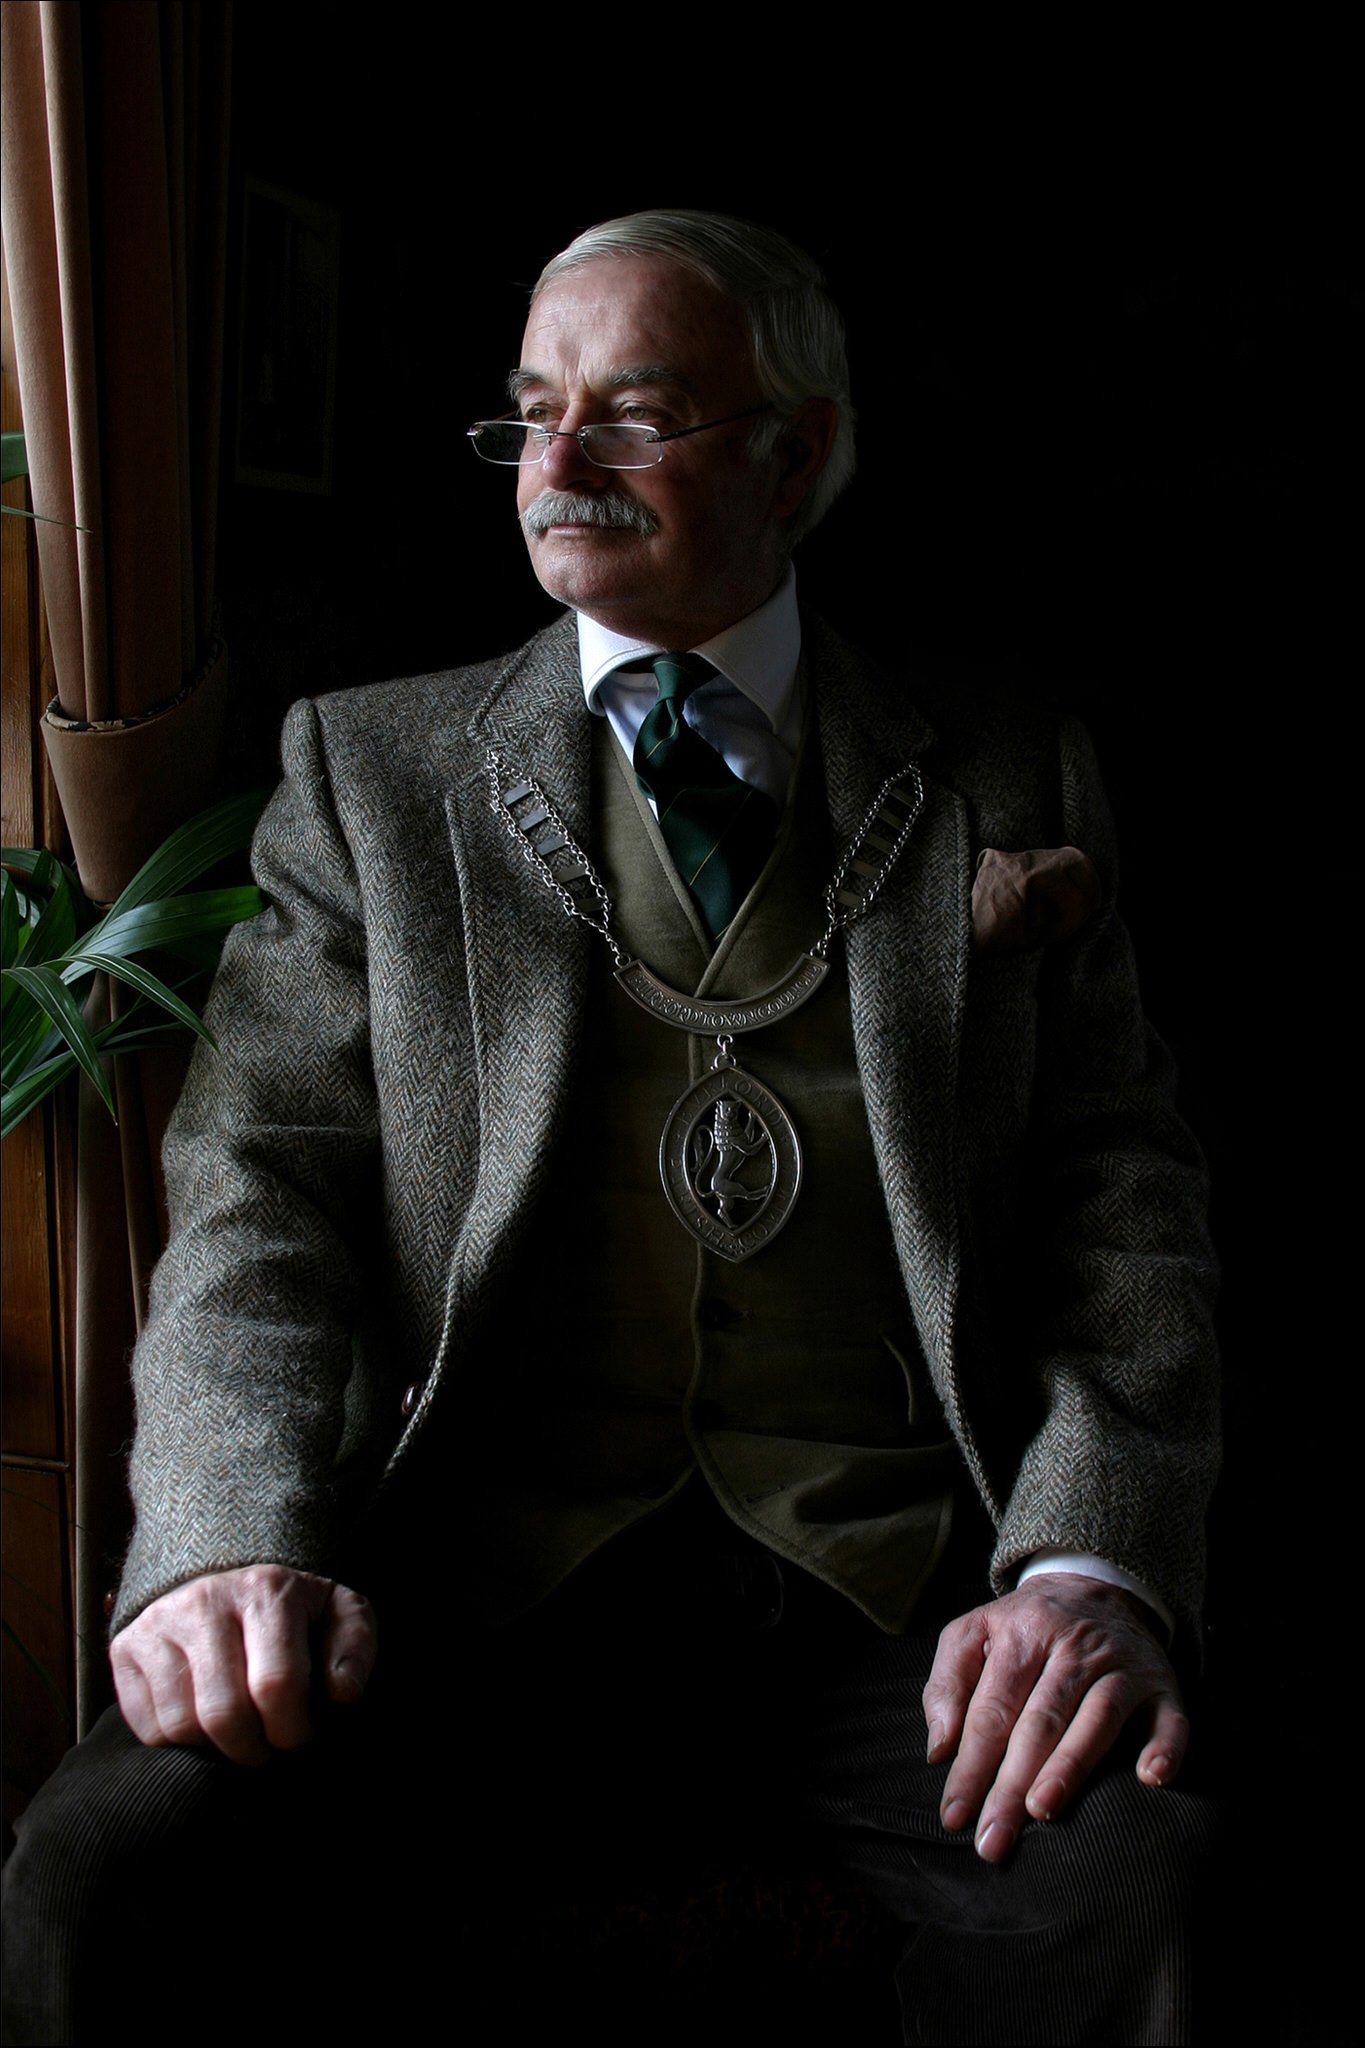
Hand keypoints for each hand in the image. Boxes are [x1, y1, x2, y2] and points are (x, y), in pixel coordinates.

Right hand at [111, 1565, 377, 1766]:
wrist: (222, 1575)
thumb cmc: (290, 1610)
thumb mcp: (338, 1613)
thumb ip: (355, 1647)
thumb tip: (343, 1694)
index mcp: (266, 1591)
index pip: (277, 1684)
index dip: (293, 1730)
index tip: (301, 1739)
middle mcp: (206, 1602)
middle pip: (225, 1713)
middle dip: (253, 1751)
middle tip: (267, 1751)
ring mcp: (160, 1625)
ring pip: (181, 1725)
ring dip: (214, 1752)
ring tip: (237, 1740)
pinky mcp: (126, 1649)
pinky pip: (146, 1727)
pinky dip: (177, 1745)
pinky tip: (202, 1728)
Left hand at [922, 1572, 1186, 1863]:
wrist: (1095, 1586)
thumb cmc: (1025, 1627)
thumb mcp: (973, 1634)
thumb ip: (946, 1685)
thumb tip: (939, 1751)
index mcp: (1022, 1634)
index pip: (992, 1709)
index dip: (971, 1765)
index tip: (954, 1815)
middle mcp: (1074, 1646)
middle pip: (1039, 1721)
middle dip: (1012, 1784)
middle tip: (993, 1839)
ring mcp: (1122, 1665)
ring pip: (1096, 1717)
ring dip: (1071, 1764)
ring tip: (1042, 1810)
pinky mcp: (1161, 1684)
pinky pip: (1170, 1718)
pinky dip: (1166, 1746)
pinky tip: (1152, 1777)